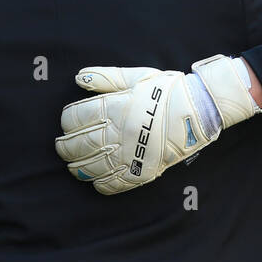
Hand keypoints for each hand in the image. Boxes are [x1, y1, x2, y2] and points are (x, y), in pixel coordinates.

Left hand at [55, 55, 261, 194]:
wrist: (200, 109)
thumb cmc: (168, 90)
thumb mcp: (137, 77)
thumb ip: (106, 78)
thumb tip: (79, 77)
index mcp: (116, 108)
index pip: (76, 117)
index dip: (66, 120)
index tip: (67, 122)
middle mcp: (119, 132)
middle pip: (79, 144)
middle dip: (65, 147)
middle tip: (62, 147)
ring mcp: (130, 154)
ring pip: (92, 166)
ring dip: (78, 167)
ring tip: (73, 166)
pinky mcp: (143, 170)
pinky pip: (115, 183)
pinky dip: (101, 184)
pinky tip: (96, 181)